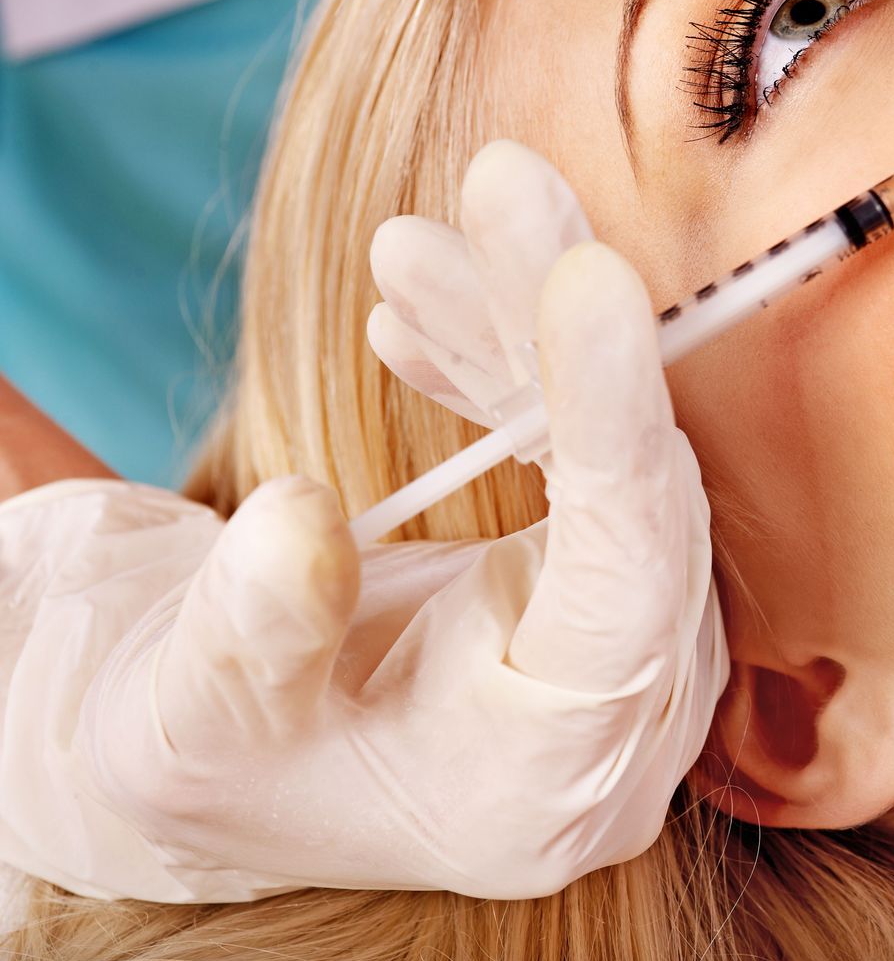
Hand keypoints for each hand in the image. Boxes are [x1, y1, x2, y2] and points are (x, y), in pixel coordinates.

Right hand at [0, 158, 725, 900]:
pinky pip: (571, 450)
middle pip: (632, 488)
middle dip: (555, 327)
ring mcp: (619, 638)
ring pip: (604, 449)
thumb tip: (302, 521)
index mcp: (551, 779)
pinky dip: (498, 371)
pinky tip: (420, 310)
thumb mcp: (194, 726)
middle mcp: (622, 713)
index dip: (614, 421)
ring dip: (513, 330)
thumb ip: (254, 637)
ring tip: (415, 245)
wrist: (226, 755)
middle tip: (504, 181)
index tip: (591, 274)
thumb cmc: (210, 762)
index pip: (629, 583)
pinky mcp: (595, 572)